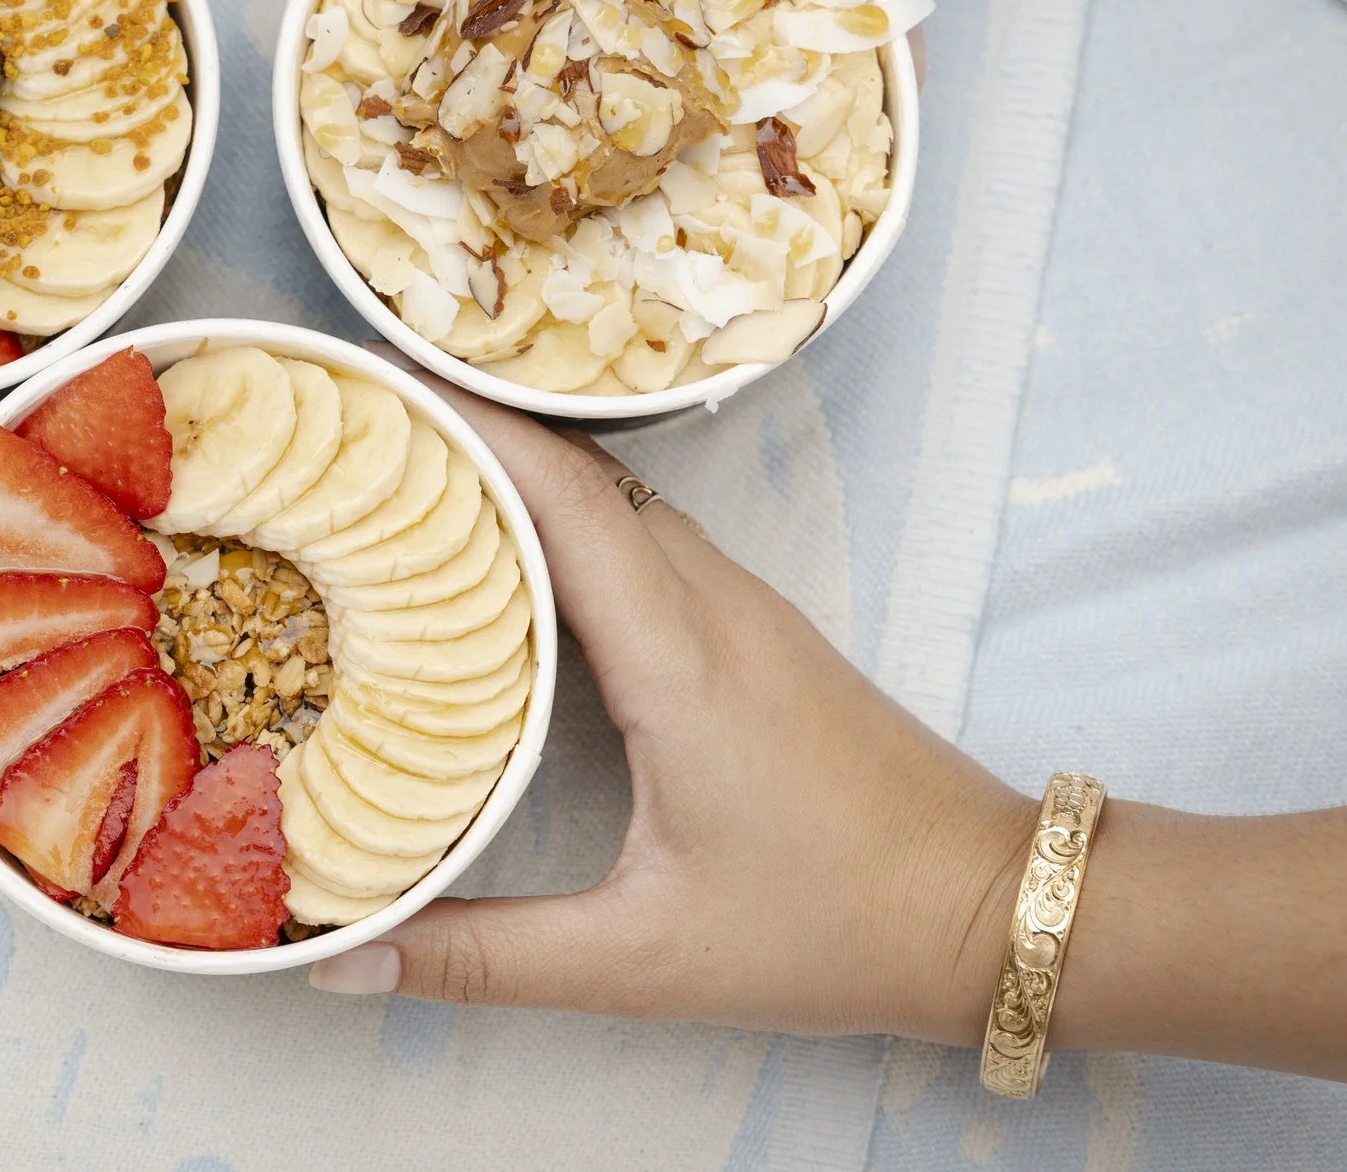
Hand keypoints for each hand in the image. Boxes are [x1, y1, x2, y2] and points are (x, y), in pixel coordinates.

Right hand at [310, 375, 1029, 1041]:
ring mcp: (743, 609)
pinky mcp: (756, 633)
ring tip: (406, 474)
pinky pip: (641, 538)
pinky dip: (563, 519)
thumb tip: (350, 964)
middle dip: (466, 428)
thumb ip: (489, 959)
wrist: (997, 909)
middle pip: (579, 472)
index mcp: (680, 657)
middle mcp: (713, 605)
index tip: (369, 382)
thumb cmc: (835, 927)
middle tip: (353, 422)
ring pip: (615, 498)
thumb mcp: (645, 959)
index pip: (561, 493)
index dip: (464, 425)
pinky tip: (505, 555)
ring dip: (517, 469)